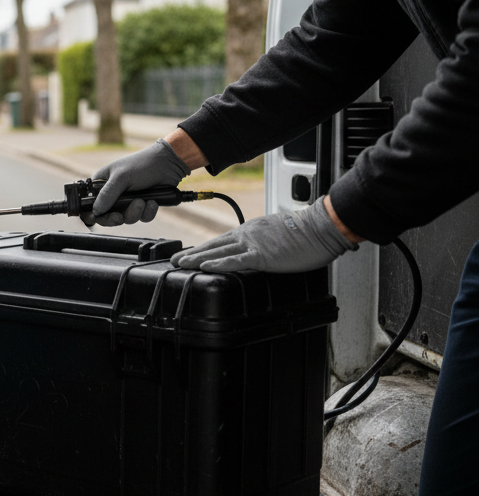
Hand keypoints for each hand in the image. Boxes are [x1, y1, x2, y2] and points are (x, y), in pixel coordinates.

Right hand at [82, 139, 191, 225]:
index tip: (97, 218)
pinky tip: (153, 202)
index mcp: (102, 184)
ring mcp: (128, 200)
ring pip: (126, 218)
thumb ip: (107, 195)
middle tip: (119, 217)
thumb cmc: (142, 164)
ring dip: (134, 213)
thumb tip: (95, 211)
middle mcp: (113, 193)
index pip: (89, 203)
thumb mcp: (121, 177)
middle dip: (115, 217)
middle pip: (107, 215)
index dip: (91, 213)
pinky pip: (141, 218)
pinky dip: (147, 212)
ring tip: (143, 201)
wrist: (169, 164)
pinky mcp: (142, 205)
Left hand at [170, 198, 357, 272]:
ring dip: (197, 259)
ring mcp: (252, 244)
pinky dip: (218, 264)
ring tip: (180, 264)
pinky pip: (235, 260)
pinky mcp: (262, 255)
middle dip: (192, 253)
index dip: (204, 248)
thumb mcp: (277, 234)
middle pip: (213, 245)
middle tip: (174, 260)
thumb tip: (258, 249)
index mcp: (250, 230)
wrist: (321, 227)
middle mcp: (246, 235)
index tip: (190, 254)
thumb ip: (263, 241)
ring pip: (218, 252)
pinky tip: (204, 267)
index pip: (221, 240)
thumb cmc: (305, 232)